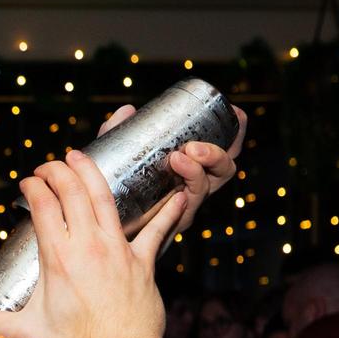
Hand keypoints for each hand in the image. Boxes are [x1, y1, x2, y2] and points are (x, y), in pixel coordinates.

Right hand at [0, 151, 189, 337]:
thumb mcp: (26, 334)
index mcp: (58, 257)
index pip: (43, 206)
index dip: (33, 187)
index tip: (28, 183)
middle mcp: (88, 245)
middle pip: (72, 191)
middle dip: (57, 170)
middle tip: (50, 165)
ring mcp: (117, 250)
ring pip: (104, 198)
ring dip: (91, 172)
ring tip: (80, 158)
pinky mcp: (142, 262)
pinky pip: (157, 230)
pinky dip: (167, 212)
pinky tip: (177, 195)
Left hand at [102, 103, 248, 240]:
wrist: (101, 226)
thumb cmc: (116, 187)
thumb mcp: (118, 154)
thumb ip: (119, 131)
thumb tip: (127, 111)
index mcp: (194, 167)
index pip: (224, 149)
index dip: (236, 132)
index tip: (236, 113)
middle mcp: (195, 187)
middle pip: (224, 170)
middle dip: (216, 154)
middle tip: (193, 146)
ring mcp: (185, 207)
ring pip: (205, 189)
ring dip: (196, 172)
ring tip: (178, 159)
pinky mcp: (171, 225)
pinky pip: (184, 214)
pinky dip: (183, 199)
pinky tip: (177, 193)